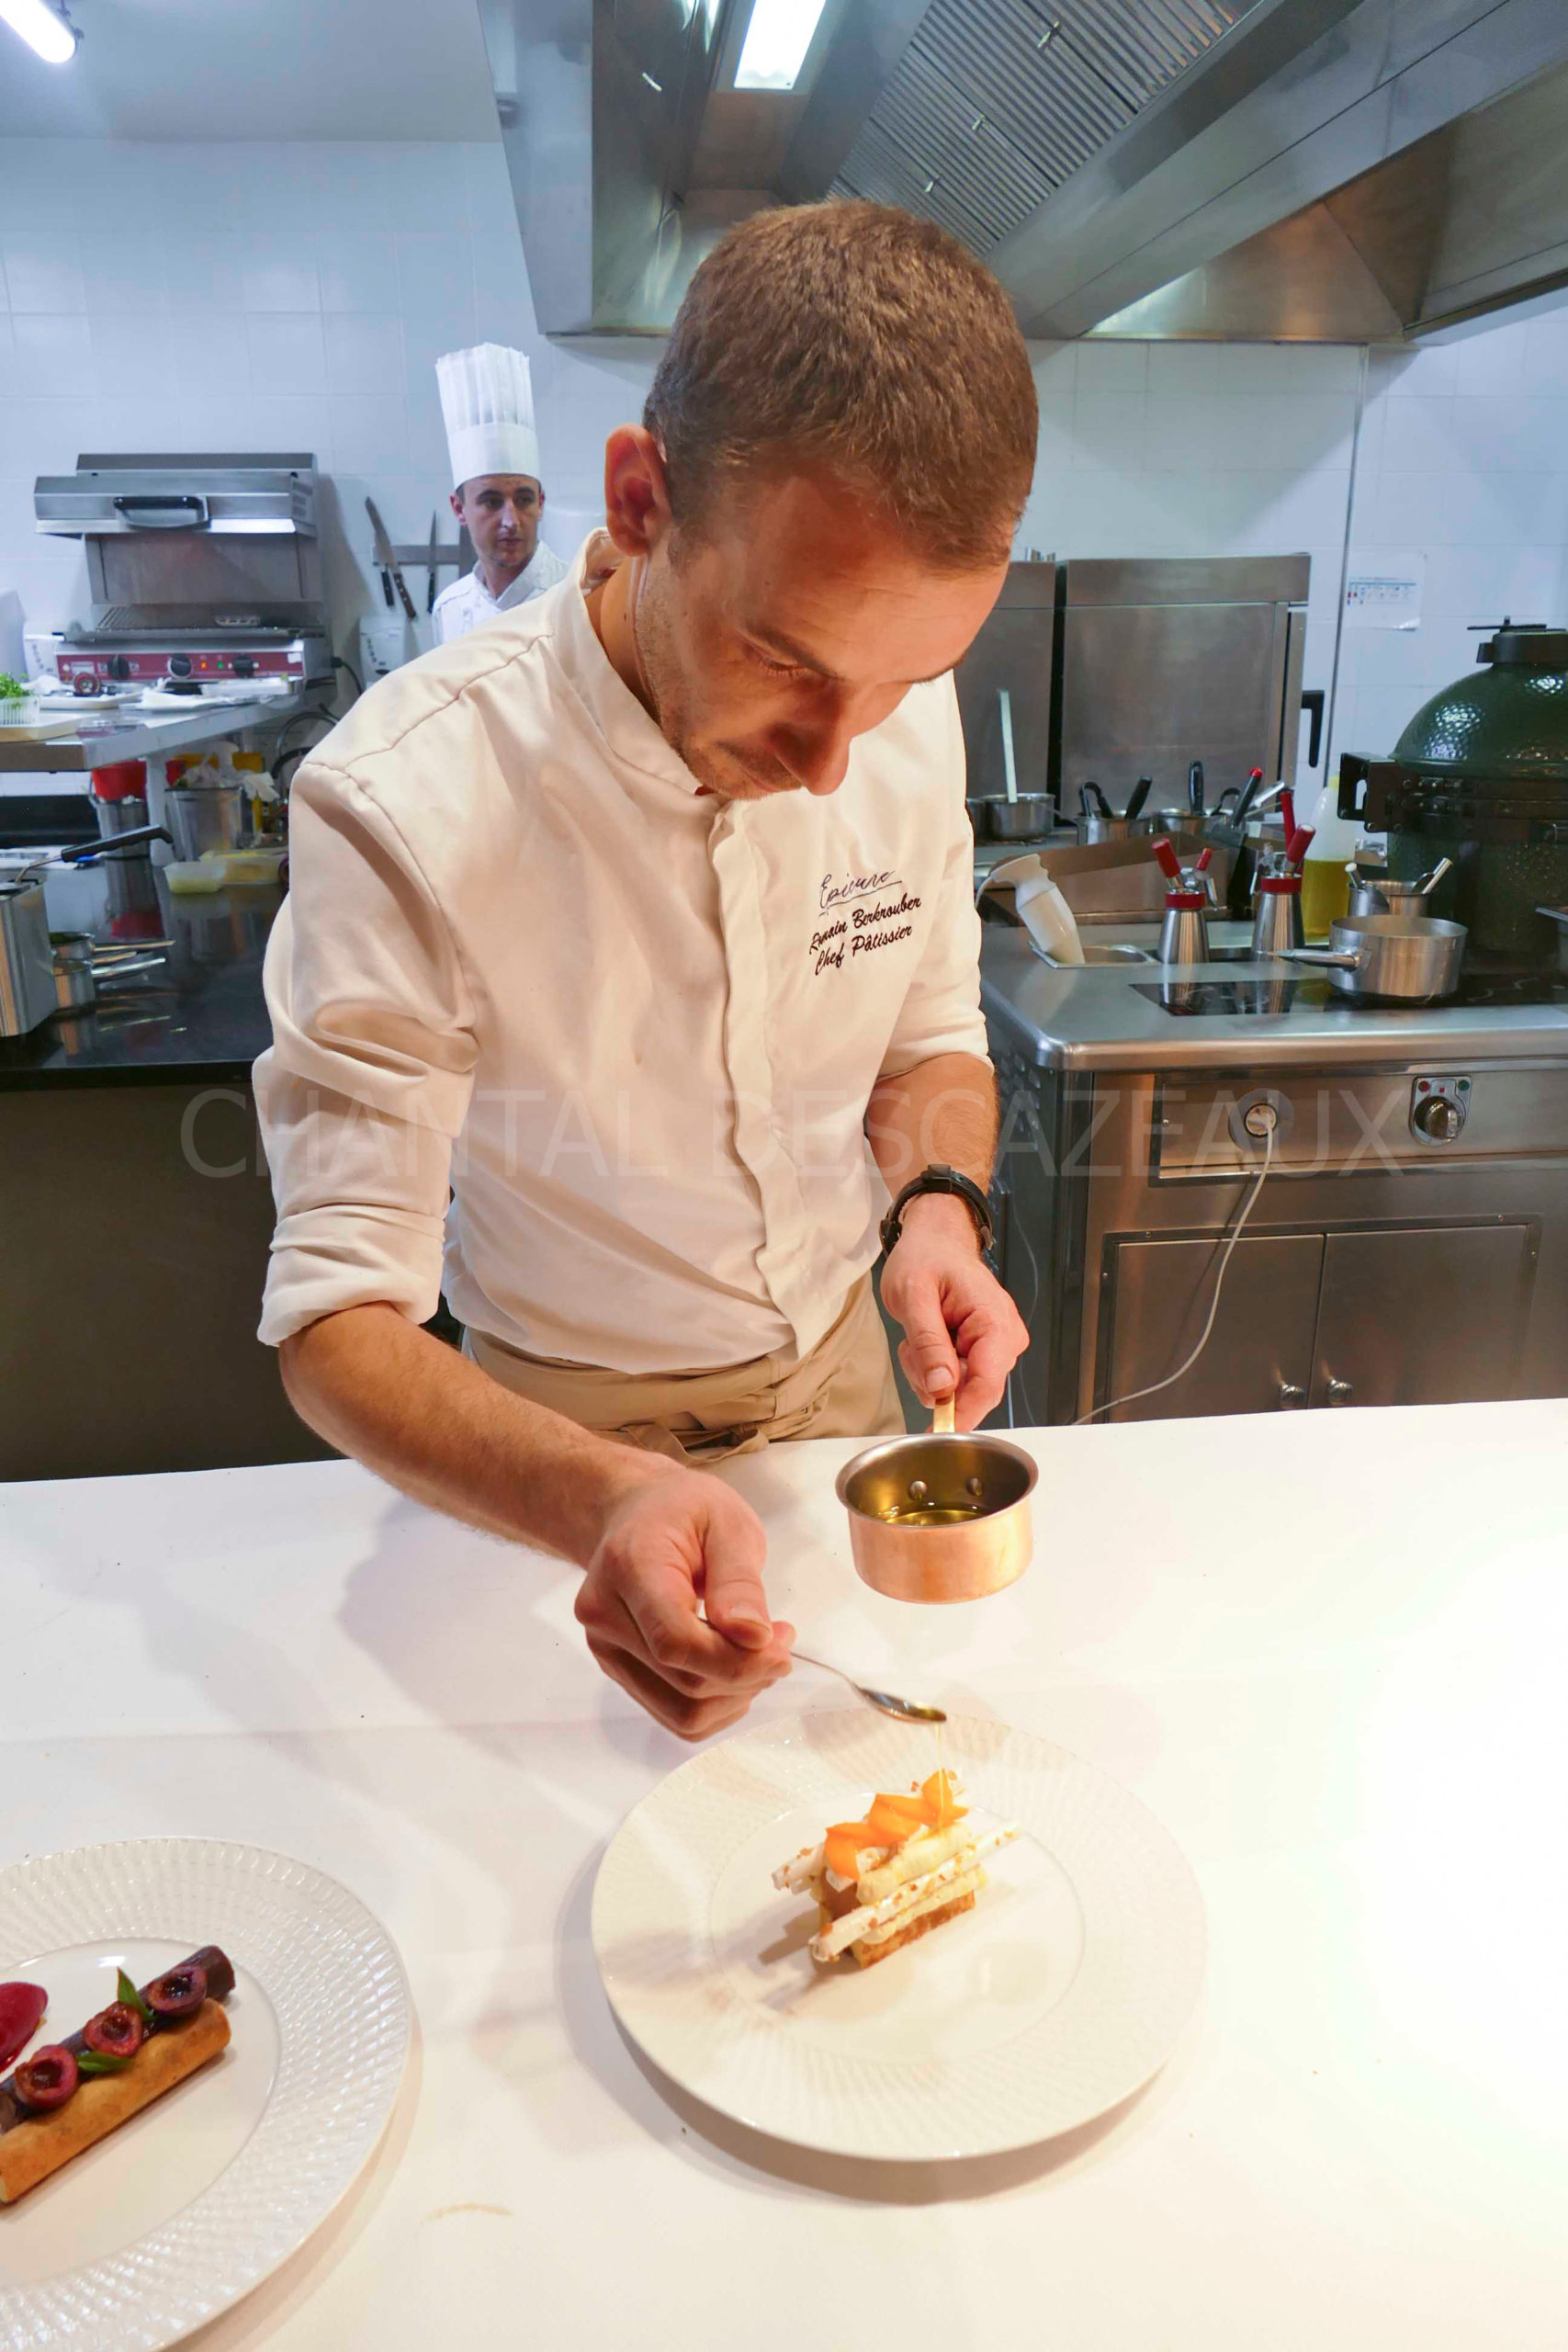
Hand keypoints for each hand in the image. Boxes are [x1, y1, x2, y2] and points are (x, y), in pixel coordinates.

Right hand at [576, 1465, 794, 1738]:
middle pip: (684, 1681)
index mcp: (629, 1567)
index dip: (737, 1658)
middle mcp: (605, 1616)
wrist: (635, 1514)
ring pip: (681, 1712)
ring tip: (761, 1654)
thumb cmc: (683, 1511)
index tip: (781, 1639)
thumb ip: (740, 1581)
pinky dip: (717, 1705)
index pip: (676, 1642)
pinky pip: (675, 1716)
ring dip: (736, 1695)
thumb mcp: (727, 1521)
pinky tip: (735, 1668)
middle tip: (782, 1639)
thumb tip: (754, 1638)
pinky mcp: (618, 1670)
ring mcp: (606, 1649)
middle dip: (749, 1673)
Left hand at [878, 1194, 1027, 1429]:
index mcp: (995, 1322)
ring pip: (960, 1389)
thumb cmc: (926, 1258)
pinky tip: (926, 1339)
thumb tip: (942, 1387)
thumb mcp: (914, 1296)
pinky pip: (956, 1380)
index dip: (961, 1413)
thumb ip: (928, 1342)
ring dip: (929, 1372)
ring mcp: (997, 1348)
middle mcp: (1005, 1339)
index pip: (986, 1384)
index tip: (935, 1433)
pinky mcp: (984, 1353)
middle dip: (934, 1381)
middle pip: (973, 1391)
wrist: (934, 1241)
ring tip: (918, 1335)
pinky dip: (932, 1368)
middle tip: (911, 1346)